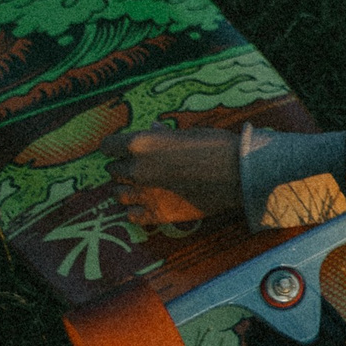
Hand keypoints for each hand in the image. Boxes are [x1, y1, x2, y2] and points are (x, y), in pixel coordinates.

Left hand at [106, 128, 242, 226]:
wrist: (238, 175)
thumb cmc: (216, 147)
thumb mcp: (187, 134)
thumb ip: (163, 136)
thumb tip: (153, 129)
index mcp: (139, 145)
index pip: (107, 146)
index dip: (115, 147)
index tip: (123, 148)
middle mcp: (135, 170)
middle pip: (113, 170)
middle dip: (123, 167)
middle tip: (141, 167)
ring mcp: (144, 194)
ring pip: (117, 194)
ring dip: (126, 189)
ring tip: (142, 187)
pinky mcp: (157, 214)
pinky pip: (131, 216)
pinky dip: (135, 211)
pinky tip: (147, 204)